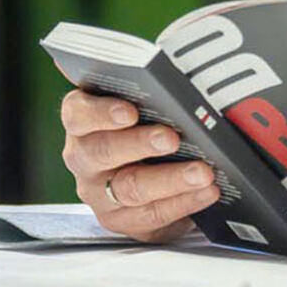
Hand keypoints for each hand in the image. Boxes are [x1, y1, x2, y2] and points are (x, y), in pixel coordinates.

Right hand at [59, 90, 220, 240]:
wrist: (152, 176)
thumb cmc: (147, 127)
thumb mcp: (143, 105)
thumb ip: (145, 89)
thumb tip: (169, 66)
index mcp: (82, 122)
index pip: (78, 113)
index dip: (101, 112)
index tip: (130, 111)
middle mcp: (83, 158)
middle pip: (102, 152)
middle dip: (140, 144)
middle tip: (172, 138)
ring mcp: (99, 193)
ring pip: (130, 187)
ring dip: (170, 179)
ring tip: (202, 171)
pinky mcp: (122, 220)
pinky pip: (152, 214)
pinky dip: (184, 202)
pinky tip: (207, 190)